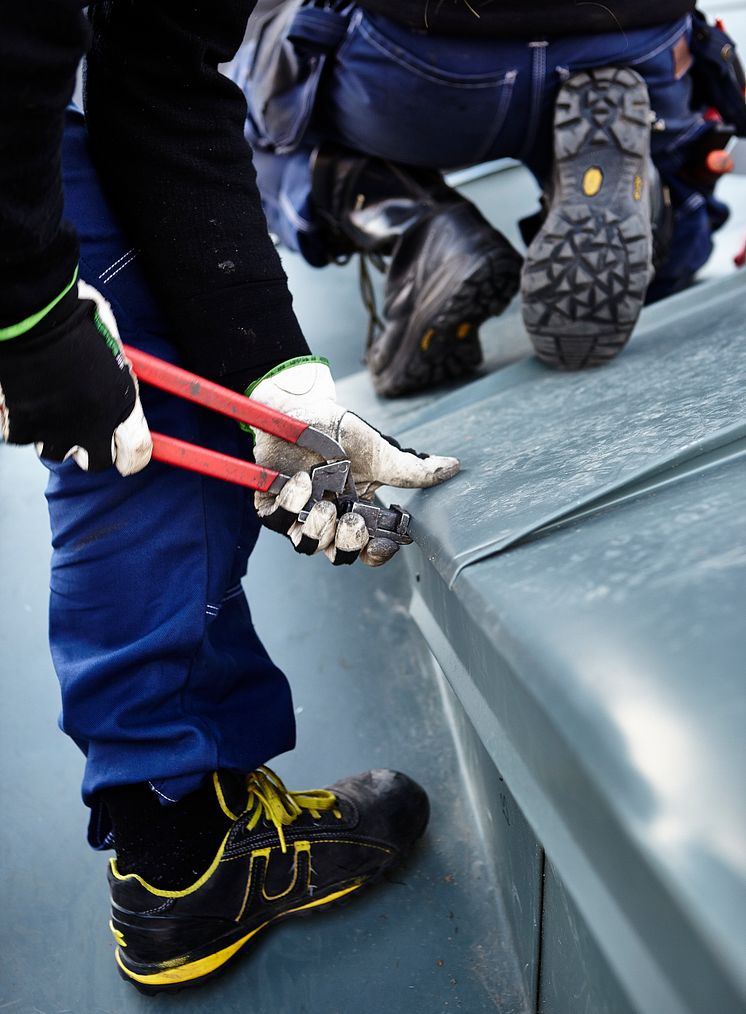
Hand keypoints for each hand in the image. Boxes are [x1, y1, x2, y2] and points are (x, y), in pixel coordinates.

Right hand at [0, 279, 151, 474]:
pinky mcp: (24, 425)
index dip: (131, 456)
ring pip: (56, 452)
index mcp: (122, 407)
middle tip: (81, 434)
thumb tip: (116, 379)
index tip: (123, 454)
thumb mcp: (115, 347)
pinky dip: (20, 423)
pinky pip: (21, 437)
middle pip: (97, 462)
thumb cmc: (78, 321)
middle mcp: (93, 426)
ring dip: (53, 436)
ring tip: (50, 412)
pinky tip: (22, 404)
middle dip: (90, 451)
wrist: (37, 318)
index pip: (137, 453)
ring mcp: (58, 430)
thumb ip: (118, 375)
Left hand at [250, 358, 458, 565]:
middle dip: (347, 543)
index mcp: (357, 510)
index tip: (383, 541)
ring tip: (323, 502)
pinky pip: (277, 522)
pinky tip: (301, 481)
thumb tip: (452, 466)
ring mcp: (299, 513)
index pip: (368, 549)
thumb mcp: (379, 451)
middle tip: (352, 519)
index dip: (376, 553)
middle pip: (338, 554)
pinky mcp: (270, 503)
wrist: (300, 405)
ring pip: (307, 545)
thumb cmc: (338, 428)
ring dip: (318, 529)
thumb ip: (412, 469)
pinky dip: (289, 507)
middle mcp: (329, 517)